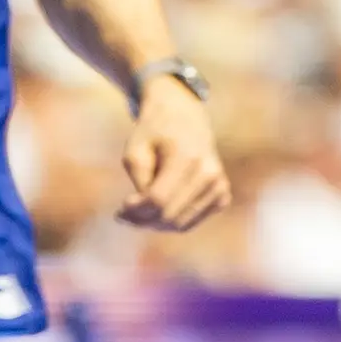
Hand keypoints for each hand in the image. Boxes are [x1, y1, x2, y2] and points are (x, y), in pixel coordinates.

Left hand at [120, 76, 230, 230]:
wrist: (185, 117)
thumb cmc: (154, 132)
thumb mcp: (135, 150)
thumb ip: (139, 181)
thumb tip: (141, 213)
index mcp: (187, 157)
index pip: (158, 199)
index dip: (135, 212)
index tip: (118, 212)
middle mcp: (208, 173)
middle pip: (170, 216)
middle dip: (142, 221)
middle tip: (124, 216)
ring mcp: (219, 185)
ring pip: (181, 224)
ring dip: (156, 224)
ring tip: (139, 213)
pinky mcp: (222, 195)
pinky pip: (191, 222)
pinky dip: (172, 221)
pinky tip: (159, 208)